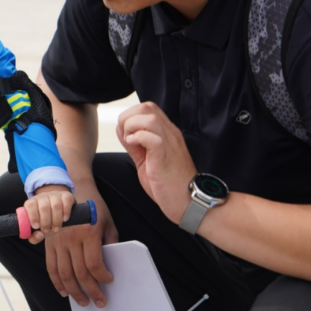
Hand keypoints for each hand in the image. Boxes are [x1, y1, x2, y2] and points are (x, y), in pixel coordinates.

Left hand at [23, 185, 76, 243]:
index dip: (33, 216)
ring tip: (56, 229)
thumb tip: (39, 235)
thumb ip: (34, 237)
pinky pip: (66, 201)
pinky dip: (66, 211)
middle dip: (45, 221)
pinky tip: (64, 219)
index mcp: (33, 203)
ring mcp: (55, 195)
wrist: (60, 210)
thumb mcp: (39, 230)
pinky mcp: (66, 195)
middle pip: (44, 207)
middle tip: (47, 231)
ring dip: (56, 219)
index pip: (30, 205)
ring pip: (55, 205)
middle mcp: (43, 197)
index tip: (36, 227)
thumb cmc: (47, 221)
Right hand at [45, 188, 117, 306]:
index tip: (109, 281)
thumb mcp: (107, 221)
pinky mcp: (49, 244)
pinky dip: (57, 282)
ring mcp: (58, 242)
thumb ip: (110, 242)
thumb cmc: (93, 207)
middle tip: (99, 302)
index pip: (94, 264)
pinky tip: (65, 292)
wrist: (70, 191)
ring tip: (83, 302)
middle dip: (91, 291)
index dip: (102, 277)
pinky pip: (51, 267)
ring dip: (74, 292)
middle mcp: (71, 239)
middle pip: (80, 273)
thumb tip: (112, 263)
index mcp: (88, 233)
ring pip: (65, 274)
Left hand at [116, 102, 195, 224]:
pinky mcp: (165, 156)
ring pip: (150, 117)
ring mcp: (170, 143)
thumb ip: (136, 144)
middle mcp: (170, 134)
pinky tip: (134, 146)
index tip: (125, 134)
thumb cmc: (170, 184)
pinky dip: (138, 138)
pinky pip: (152, 136)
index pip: (147, 108)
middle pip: (147, 107)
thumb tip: (122, 129)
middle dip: (128, 117)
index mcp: (166, 133)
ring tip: (130, 141)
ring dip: (132, 126)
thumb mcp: (147, 160)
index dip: (130, 116)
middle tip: (126, 136)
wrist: (189, 202)